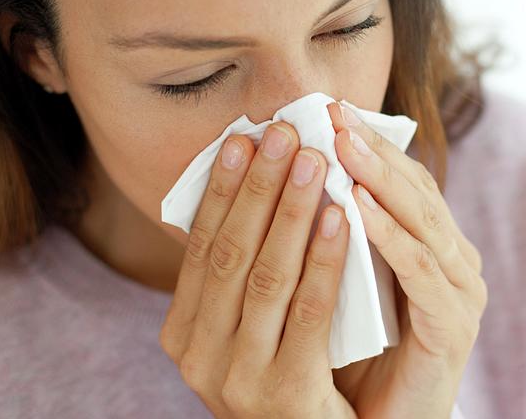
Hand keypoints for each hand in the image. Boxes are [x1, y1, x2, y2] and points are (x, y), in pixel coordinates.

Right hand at [159, 121, 356, 418]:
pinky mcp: (285, 392)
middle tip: (282, 133)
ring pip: (267, 276)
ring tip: (315, 160)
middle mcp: (199, 355)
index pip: (202, 246)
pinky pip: (308, 312)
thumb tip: (250, 186)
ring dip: (291, 211)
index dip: (223, 189)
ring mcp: (238, 377)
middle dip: (258, 187)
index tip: (243, 138)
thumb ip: (243, 272)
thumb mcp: (248, 326)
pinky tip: (341, 217)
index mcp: (184, 331)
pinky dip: (324, 259)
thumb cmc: (285, 373)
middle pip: (231, 252)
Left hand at [326, 102, 487, 418]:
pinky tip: (357, 209)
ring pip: (421, 222)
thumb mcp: (339, 279)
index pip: (400, 180)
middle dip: (371, 149)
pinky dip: (390, 237)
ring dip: (379, 181)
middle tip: (333, 114)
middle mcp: (452, 259)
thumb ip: (329, 233)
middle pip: (413, 190)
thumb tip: (281, 176)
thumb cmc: (353, 351)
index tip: (326, 110)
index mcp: (429, 243)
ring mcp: (459, 290)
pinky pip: (420, 273)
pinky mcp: (454, 325)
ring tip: (342, 147)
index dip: (366, 143)